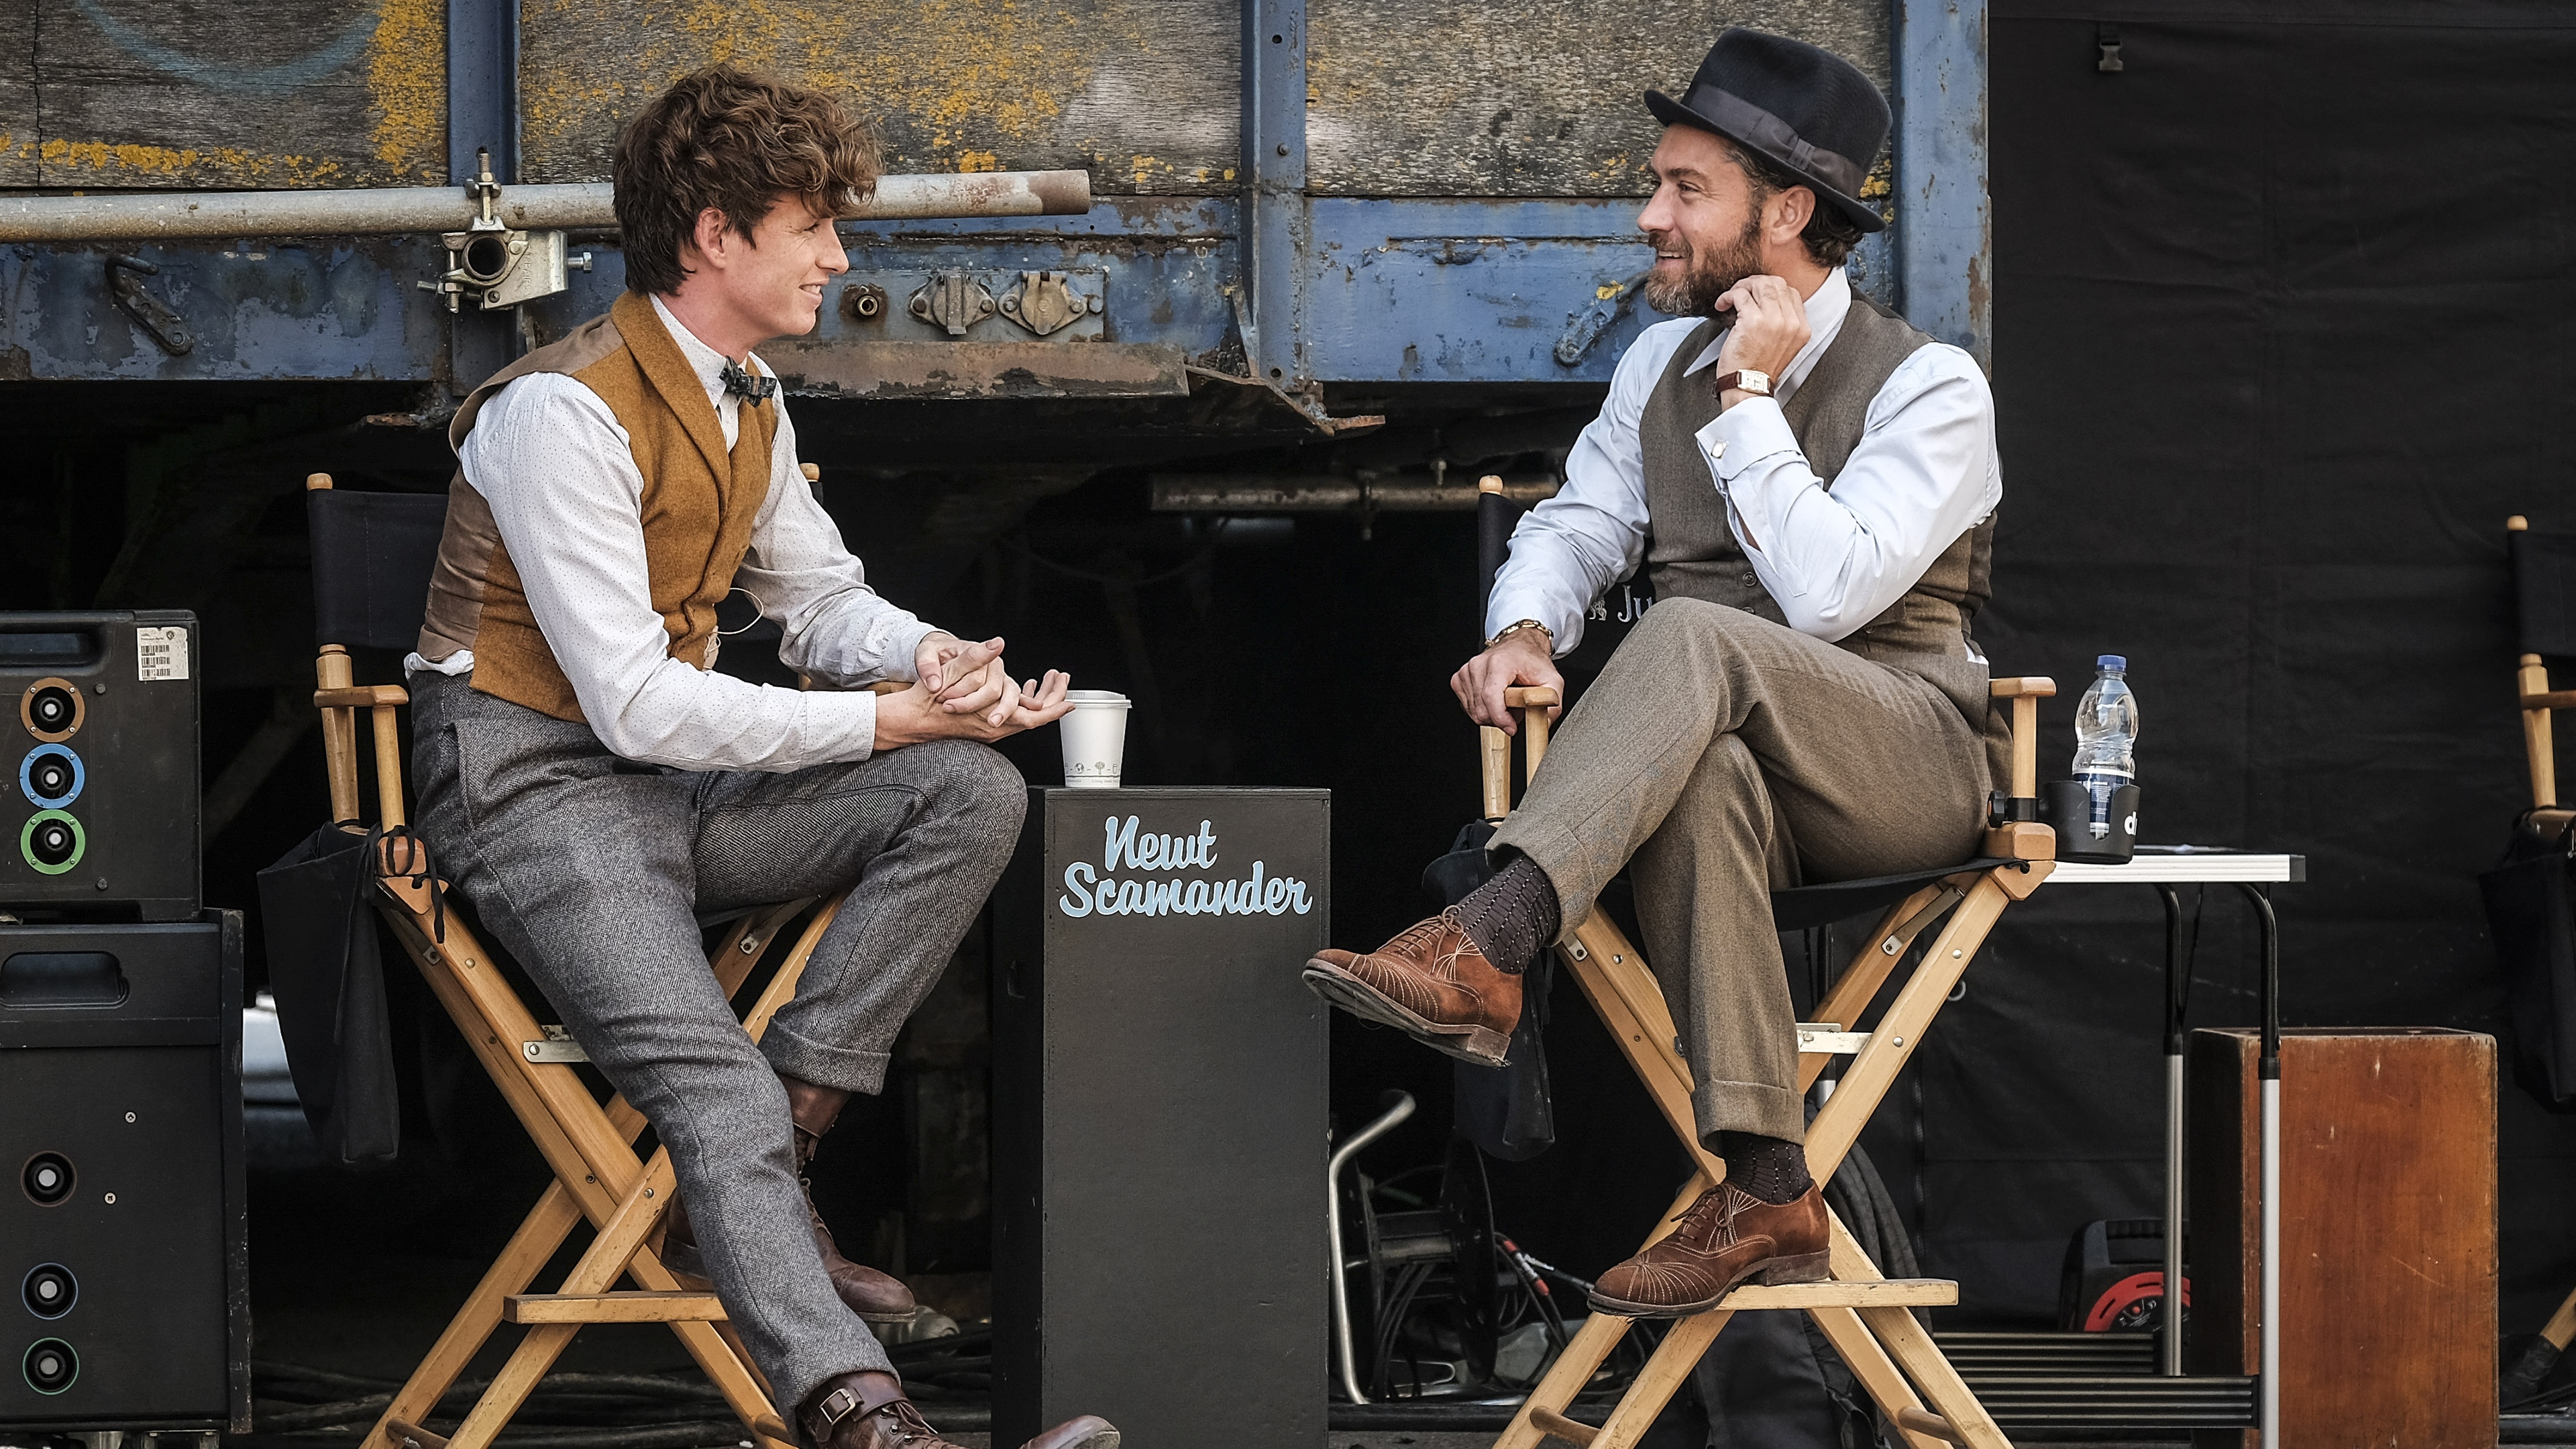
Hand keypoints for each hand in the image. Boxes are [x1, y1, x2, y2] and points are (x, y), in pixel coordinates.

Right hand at [874, 667, 1074, 748]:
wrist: (906, 720)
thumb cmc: (925, 699)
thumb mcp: (949, 673)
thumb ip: (974, 658)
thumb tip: (996, 644)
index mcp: (990, 717)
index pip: (1032, 717)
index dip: (1054, 708)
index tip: (1070, 700)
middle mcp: (992, 728)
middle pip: (1033, 719)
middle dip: (1052, 700)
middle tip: (1063, 681)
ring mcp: (987, 729)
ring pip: (1022, 717)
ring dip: (1038, 700)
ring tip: (1047, 679)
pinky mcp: (981, 726)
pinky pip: (1010, 717)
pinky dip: (1021, 702)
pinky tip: (1023, 687)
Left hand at [916, 632, 1017, 719]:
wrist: (944, 657)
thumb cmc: (936, 654)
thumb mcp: (925, 653)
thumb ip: (927, 666)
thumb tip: (935, 685)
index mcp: (977, 651)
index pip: (976, 673)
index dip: (959, 689)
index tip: (942, 696)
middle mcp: (993, 665)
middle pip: (992, 689)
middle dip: (971, 703)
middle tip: (947, 708)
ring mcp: (1001, 678)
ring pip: (1009, 696)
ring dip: (1001, 711)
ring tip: (991, 723)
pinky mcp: (1003, 691)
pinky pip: (1013, 703)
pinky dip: (1007, 713)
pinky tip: (997, 722)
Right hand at [1450, 630, 1562, 734]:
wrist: (1519, 646)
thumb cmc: (1532, 661)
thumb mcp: (1553, 681)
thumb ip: (1552, 704)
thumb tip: (1543, 725)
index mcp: (1499, 663)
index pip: (1491, 697)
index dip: (1500, 718)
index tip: (1511, 728)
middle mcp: (1479, 665)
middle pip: (1482, 709)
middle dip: (1500, 719)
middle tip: (1516, 710)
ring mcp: (1466, 672)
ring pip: (1475, 712)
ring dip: (1492, 715)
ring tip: (1507, 702)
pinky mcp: (1459, 679)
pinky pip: (1468, 708)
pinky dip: (1482, 710)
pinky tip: (1494, 700)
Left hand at [1711, 274, 1809, 401]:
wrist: (1749, 387)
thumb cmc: (1759, 369)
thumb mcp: (1784, 346)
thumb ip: (1784, 323)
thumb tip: (1766, 299)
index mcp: (1802, 328)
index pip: (1791, 292)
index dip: (1771, 288)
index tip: (1757, 295)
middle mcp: (1791, 322)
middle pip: (1776, 283)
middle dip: (1755, 283)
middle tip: (1742, 292)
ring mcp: (1773, 320)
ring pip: (1760, 284)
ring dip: (1741, 286)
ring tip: (1731, 298)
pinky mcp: (1753, 321)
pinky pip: (1740, 295)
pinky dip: (1728, 296)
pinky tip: (1722, 304)